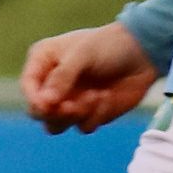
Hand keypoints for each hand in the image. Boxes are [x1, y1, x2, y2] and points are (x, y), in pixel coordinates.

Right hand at [19, 23, 161, 134]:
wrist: (143, 53)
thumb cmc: (108, 45)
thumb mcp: (83, 54)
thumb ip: (62, 77)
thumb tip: (44, 103)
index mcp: (44, 63)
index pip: (28, 88)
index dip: (35, 99)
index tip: (49, 104)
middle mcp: (53, 84)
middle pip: (38, 113)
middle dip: (55, 112)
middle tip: (73, 106)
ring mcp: (71, 101)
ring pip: (57, 125)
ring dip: (74, 116)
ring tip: (94, 97)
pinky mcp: (90, 113)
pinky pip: (84, 126)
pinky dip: (96, 116)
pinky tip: (107, 97)